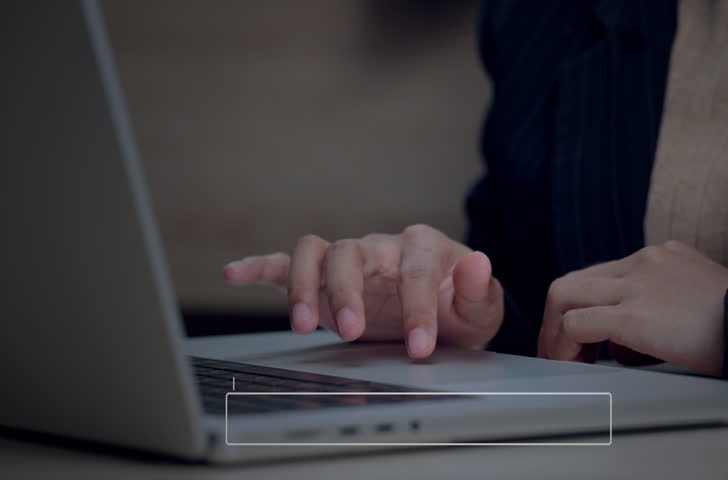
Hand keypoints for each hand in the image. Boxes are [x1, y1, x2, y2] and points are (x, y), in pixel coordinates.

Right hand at [223, 225, 503, 357]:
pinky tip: (235, 273)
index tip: (420, 347)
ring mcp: (350, 260)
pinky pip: (287, 263)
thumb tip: (477, 261)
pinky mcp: (324, 277)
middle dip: (349, 292)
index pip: (415, 270)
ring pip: (318, 253)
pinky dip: (260, 266)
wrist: (441, 315)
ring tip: (302, 326)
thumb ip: (478, 288)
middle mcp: (381, 247)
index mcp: (422, 247)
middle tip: (353, 334)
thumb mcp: (479, 308)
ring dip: (305, 286)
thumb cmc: (459, 309)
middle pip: (352, 252)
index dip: (416, 308)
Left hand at [538, 241, 727, 375]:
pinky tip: (573, 365)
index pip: (601, 275)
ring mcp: (636, 284)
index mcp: (661, 257)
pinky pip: (578, 324)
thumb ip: (662, 309)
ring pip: (564, 295)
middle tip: (558, 350)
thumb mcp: (699, 300)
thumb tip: (626, 345)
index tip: (580, 336)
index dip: (582, 307)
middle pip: (574, 281)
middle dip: (557, 317)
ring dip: (555, 331)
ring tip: (561, 360)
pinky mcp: (634, 314)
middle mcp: (643, 262)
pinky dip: (565, 346)